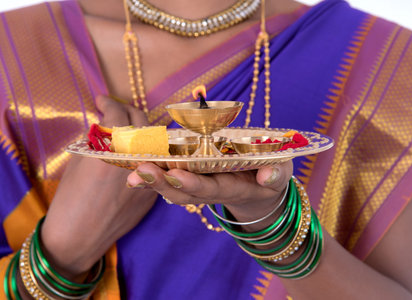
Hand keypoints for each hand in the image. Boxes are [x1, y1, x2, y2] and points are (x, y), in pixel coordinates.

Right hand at [40, 96, 156, 278]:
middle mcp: (138, 156)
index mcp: (114, 145)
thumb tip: (107, 120)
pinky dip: (146, 151)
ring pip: (153, 139)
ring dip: (139, 130)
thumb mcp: (79, 159)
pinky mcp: (155, 188)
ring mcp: (151, 173)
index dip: (108, 102)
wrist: (81, 234)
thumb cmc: (72, 196)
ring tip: (125, 130)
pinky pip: (156, 160)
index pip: (118, 111)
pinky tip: (134, 151)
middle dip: (126, 111)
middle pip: (139, 121)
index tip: (101, 101)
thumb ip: (96, 136)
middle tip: (114, 111)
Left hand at [126, 160, 292, 229]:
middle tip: (140, 170)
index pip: (210, 187)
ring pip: (171, 188)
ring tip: (131, 171)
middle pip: (183, 191)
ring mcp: (199, 187)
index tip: (175, 175)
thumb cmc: (271, 176)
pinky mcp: (191, 180)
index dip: (193, 183)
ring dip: (150, 181)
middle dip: (161, 182)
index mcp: (232, 188)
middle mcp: (211, 191)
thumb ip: (277, 174)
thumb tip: (269, 175)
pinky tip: (131, 167)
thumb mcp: (281, 173)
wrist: (259, 190)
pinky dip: (150, 176)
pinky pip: (168, 180)